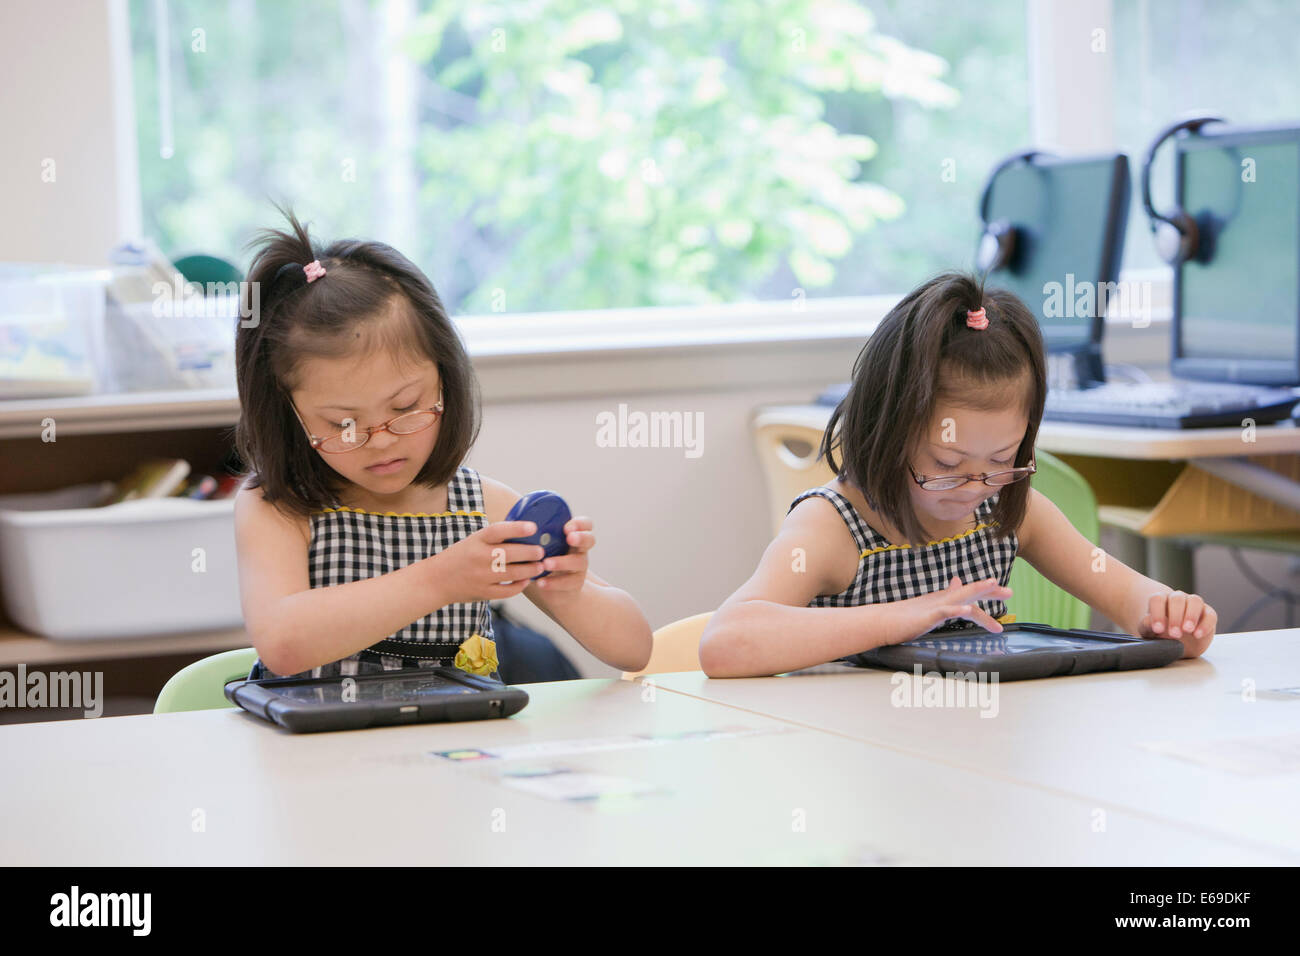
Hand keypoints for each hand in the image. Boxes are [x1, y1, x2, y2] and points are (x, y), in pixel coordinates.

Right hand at [426, 521, 544, 605]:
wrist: (436, 580)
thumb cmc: (461, 557)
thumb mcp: (473, 541)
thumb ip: (495, 539)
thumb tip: (526, 532)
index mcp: (476, 540)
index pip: (498, 531)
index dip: (517, 528)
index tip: (533, 527)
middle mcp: (479, 557)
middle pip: (510, 553)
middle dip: (530, 553)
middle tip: (541, 551)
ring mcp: (481, 576)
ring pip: (512, 573)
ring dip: (530, 570)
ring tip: (540, 566)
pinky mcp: (483, 592)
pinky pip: (507, 591)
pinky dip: (519, 586)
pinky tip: (526, 581)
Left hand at [531, 516, 592, 593]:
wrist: (551, 591)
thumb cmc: (540, 561)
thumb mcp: (537, 546)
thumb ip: (530, 536)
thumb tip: (510, 522)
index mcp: (571, 536)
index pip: (585, 524)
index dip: (580, 524)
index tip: (567, 527)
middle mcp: (579, 549)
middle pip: (590, 539)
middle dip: (581, 537)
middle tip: (569, 538)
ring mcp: (579, 567)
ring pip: (579, 562)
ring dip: (562, 562)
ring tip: (546, 564)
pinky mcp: (575, 583)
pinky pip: (568, 582)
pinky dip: (553, 582)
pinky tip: (541, 582)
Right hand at [899, 575, 1013, 641]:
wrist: (881, 622)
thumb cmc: (902, 618)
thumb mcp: (928, 607)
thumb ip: (944, 598)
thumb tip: (956, 582)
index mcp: (943, 600)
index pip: (969, 594)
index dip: (986, 592)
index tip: (1004, 592)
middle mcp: (941, 600)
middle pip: (969, 592)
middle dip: (989, 591)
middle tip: (1009, 591)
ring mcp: (934, 607)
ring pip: (960, 597)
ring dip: (977, 591)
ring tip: (993, 586)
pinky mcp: (926, 616)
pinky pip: (943, 612)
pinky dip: (955, 609)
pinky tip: (966, 609)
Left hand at [1137, 589, 1216, 657]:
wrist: (1178, 644)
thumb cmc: (1161, 635)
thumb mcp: (1150, 632)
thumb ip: (1147, 625)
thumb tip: (1149, 620)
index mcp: (1161, 600)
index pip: (1157, 599)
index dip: (1157, 613)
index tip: (1158, 629)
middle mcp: (1177, 598)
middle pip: (1176, 599)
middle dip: (1175, 616)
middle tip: (1174, 634)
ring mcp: (1193, 604)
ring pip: (1195, 601)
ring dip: (1191, 616)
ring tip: (1187, 630)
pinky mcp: (1208, 614)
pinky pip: (1210, 615)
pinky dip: (1205, 625)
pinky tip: (1198, 635)